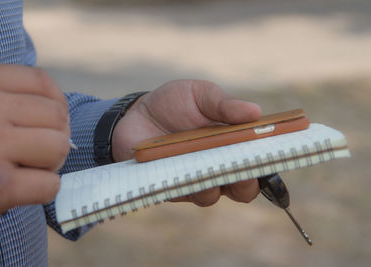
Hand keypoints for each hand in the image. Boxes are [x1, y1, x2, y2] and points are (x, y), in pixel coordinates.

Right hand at [0, 65, 69, 225]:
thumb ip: (1, 97)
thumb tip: (60, 113)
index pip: (41, 82)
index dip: (55, 103)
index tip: (47, 122)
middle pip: (57, 116)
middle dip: (53, 136)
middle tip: (33, 152)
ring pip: (59, 146)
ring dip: (49, 163)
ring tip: (25, 169)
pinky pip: (50, 185)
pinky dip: (42, 191)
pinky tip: (19, 190)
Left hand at [112, 80, 261, 206]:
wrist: (135, 113)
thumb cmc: (174, 103)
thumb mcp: (201, 95)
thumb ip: (225, 104)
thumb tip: (256, 112)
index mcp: (232, 146)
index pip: (259, 162)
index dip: (269, 162)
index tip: (273, 155)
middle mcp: (217, 167)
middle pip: (242, 189)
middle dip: (246, 182)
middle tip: (243, 169)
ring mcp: (194, 179)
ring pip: (211, 195)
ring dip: (212, 185)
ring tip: (206, 169)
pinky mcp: (169, 185)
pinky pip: (180, 193)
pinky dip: (182, 184)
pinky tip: (178, 169)